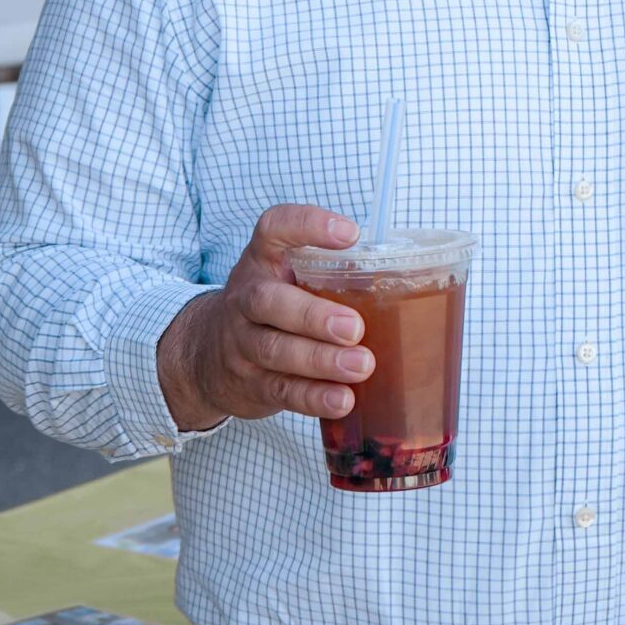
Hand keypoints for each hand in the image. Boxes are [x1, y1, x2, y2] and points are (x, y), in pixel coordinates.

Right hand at [156, 204, 374, 431]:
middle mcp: (246, 297)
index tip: (350, 233)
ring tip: (361, 366)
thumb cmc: (274, 304)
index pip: (274, 228)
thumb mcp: (288, 276)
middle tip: (354, 327)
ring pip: (275, 350)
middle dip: (313, 315)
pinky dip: (313, 397)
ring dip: (321, 360)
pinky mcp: (249, 383)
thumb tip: (420, 275)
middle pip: (268, 301)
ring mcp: (241, 342)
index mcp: (263, 259)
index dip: (308, 225)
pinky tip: (342, 399)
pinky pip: (280, 390)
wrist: (204, 354)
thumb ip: (333, 270)